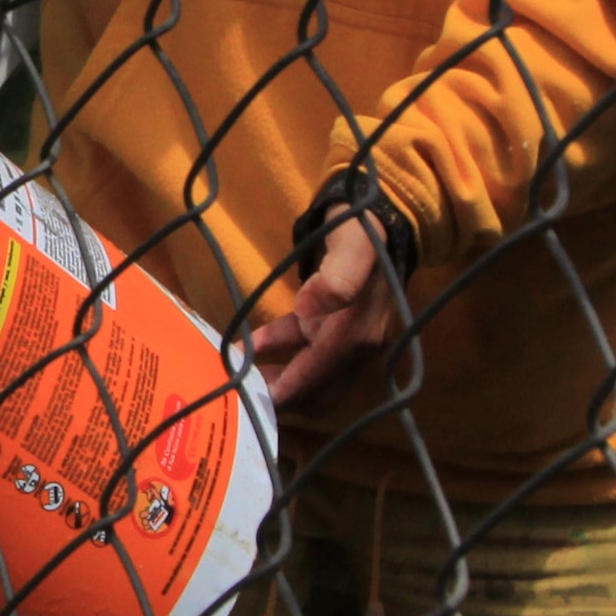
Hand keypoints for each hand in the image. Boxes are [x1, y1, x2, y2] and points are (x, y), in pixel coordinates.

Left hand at [248, 205, 408, 408]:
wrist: (381, 216)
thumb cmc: (362, 230)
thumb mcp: (353, 245)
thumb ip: (339, 276)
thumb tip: (310, 307)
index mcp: (358, 334)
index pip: (318, 379)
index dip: (284, 392)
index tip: (249, 399)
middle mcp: (358, 347)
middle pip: (316, 393)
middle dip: (279, 396)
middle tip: (236, 393)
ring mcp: (349, 341)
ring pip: (309, 378)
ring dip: (275, 378)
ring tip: (234, 374)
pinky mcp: (337, 331)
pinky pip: (306, 352)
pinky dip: (280, 354)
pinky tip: (249, 347)